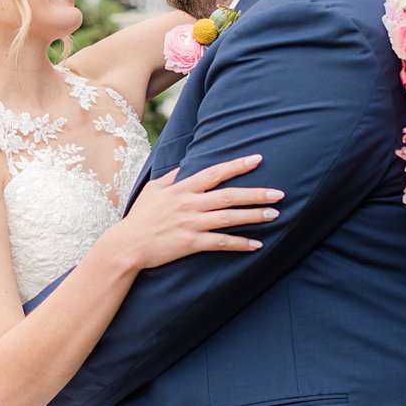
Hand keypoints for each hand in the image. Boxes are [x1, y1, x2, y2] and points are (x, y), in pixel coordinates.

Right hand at [106, 154, 278, 270]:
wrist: (127, 245)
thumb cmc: (139, 217)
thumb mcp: (152, 191)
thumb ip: (170, 178)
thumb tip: (184, 167)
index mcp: (182, 189)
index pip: (214, 173)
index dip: (237, 165)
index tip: (257, 159)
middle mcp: (189, 204)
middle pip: (229, 195)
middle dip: (256, 193)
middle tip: (279, 193)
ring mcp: (191, 224)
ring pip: (229, 218)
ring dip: (254, 216)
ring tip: (275, 214)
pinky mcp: (190, 243)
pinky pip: (221, 243)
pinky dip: (240, 244)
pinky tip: (257, 244)